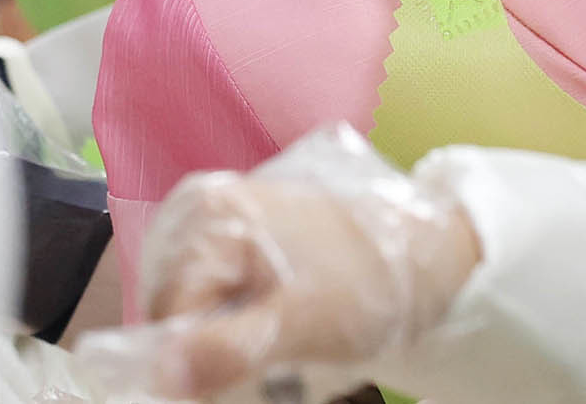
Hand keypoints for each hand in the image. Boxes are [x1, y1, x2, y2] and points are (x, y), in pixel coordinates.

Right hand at [75, 129, 481, 400]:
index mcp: (212, 216)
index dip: (193, 359)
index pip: (166, 310)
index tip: (241, 379)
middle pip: (176, 306)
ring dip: (225, 340)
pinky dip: (240, 323)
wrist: (427, 256)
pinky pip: (217, 295)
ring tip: (280, 344)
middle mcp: (206, 207)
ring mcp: (224, 220)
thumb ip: (224, 352)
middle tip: (268, 363)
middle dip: (211, 348)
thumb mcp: (296, 325)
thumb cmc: (367, 282)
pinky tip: (278, 328)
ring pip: (195, 306)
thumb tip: (158, 378)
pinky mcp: (242, 239)